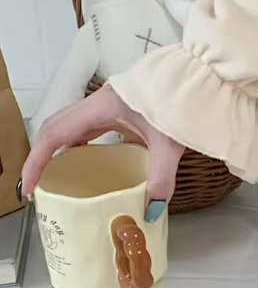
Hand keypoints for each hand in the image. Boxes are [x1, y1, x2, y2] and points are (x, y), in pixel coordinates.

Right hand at [19, 83, 182, 222]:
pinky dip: (77, 144)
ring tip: (56, 178)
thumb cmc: (184, 101)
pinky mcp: (116, 106)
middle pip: (54, 128)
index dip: (37, 161)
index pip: (55, 134)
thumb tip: (150, 209)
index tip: (29, 187)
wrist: (198, 78)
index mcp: (103, 106)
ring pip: (68, 125)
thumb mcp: (171, 144)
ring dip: (57, 150)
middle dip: (41, 157)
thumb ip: (162, 178)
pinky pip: (86, 125)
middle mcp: (98, 102)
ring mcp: (106, 102)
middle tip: (37, 186)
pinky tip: (84, 162)